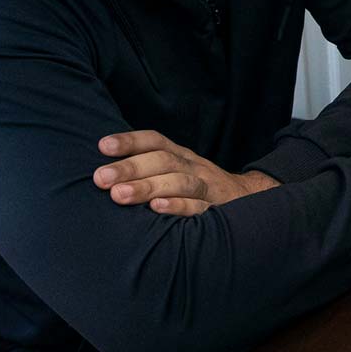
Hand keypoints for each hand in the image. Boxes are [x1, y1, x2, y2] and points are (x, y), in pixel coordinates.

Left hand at [93, 129, 279, 216]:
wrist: (248, 201)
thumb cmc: (198, 189)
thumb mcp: (178, 171)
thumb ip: (149, 169)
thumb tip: (105, 172)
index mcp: (181, 156)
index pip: (156, 141)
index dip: (130, 141)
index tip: (102, 146)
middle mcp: (193, 167)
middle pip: (163, 160)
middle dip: (130, 168)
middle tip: (101, 178)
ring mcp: (207, 188)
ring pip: (179, 182)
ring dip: (148, 187)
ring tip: (119, 195)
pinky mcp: (217, 210)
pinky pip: (199, 207)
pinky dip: (178, 206)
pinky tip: (157, 209)